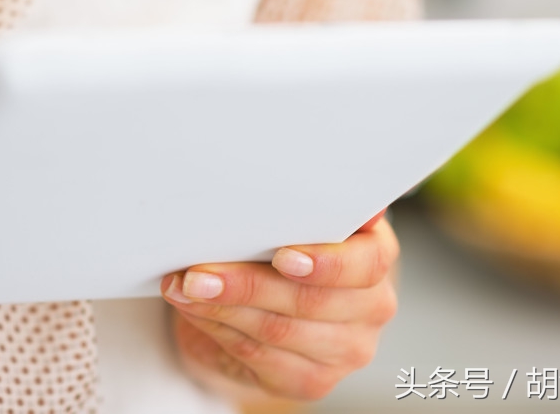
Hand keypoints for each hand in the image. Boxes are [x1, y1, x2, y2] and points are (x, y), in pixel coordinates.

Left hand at [161, 211, 398, 403]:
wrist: (265, 302)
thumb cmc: (278, 247)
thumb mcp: (289, 218)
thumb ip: (292, 208)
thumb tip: (277, 179)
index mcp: (375, 254)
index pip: (365, 263)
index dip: (324, 262)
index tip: (283, 256)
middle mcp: (372, 305)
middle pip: (309, 300)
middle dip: (246, 283)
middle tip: (197, 272)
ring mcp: (347, 348)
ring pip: (278, 329)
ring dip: (222, 306)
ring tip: (183, 287)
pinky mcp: (314, 380)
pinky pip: (260, 356)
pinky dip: (219, 328)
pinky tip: (194, 309)